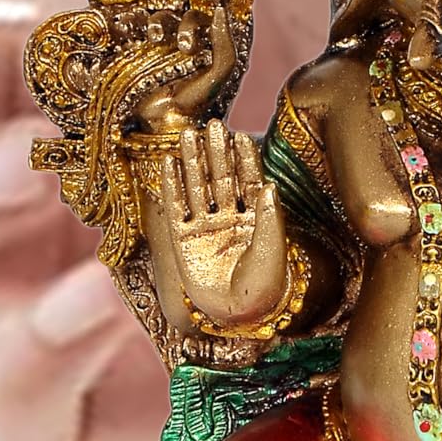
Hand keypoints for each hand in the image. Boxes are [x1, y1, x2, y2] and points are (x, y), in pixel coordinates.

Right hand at [167, 117, 284, 326]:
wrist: (238, 315)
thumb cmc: (263, 286)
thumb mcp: (272, 250)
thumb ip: (270, 218)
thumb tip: (268, 183)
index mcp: (255, 219)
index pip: (249, 182)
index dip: (245, 159)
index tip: (241, 135)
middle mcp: (230, 219)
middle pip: (222, 179)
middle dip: (218, 153)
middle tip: (215, 125)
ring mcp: (206, 228)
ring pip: (199, 188)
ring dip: (194, 163)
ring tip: (189, 136)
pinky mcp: (184, 240)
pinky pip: (176, 208)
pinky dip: (173, 187)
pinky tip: (169, 164)